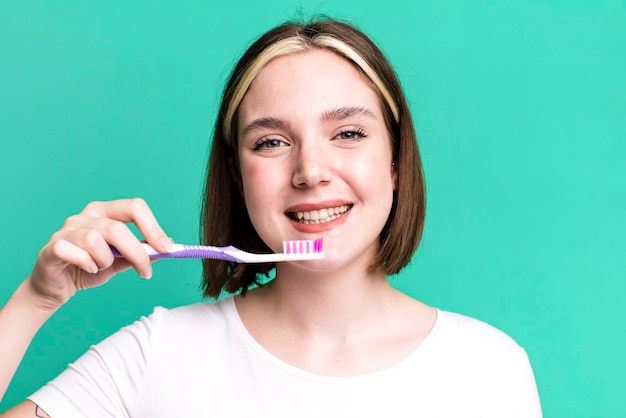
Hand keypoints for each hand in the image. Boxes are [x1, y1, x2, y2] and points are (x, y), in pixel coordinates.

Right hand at [26, 198, 171, 311]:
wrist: (57, 287)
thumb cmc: (90, 268)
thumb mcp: (120, 261)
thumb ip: (140, 253)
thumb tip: (167, 247)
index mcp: (105, 212)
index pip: (134, 207)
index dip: (153, 227)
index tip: (167, 248)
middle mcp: (85, 216)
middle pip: (117, 228)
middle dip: (137, 253)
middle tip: (145, 271)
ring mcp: (66, 230)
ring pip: (95, 241)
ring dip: (106, 260)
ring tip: (102, 268)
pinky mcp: (53, 247)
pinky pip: (73, 251)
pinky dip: (87, 263)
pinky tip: (88, 269)